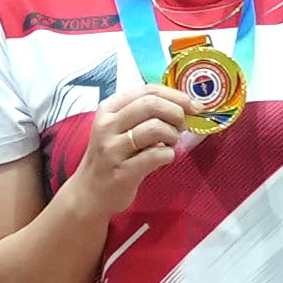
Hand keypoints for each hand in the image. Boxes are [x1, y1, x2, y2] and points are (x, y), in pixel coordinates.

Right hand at [75, 82, 199, 210]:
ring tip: (171, 144)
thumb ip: (143, 115)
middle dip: (176, 113)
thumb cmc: (111, 157)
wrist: (89, 192)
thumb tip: (183, 106)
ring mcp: (113, 149)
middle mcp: (108, 125)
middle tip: (183, 126)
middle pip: (151, 104)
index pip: (147, 90)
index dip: (175, 95)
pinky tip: (164, 158)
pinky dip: (169, 155)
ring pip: (155, 128)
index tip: (193, 105)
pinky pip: (156, 155)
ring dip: (172, 135)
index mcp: (109, 109)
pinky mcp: (122, 171)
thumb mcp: (118, 128)